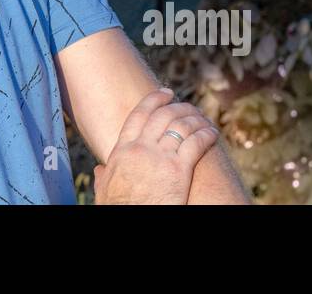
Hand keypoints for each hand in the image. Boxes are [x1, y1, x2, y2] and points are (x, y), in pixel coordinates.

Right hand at [92, 87, 218, 204]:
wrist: (130, 219)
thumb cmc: (118, 208)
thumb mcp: (104, 191)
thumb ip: (103, 177)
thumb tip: (99, 171)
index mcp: (122, 150)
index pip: (138, 115)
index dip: (153, 100)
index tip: (165, 93)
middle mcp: (141, 148)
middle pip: (163, 116)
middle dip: (178, 106)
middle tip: (188, 105)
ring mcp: (160, 157)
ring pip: (181, 126)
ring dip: (195, 118)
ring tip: (203, 119)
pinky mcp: (178, 170)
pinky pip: (196, 143)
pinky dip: (206, 134)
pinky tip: (212, 133)